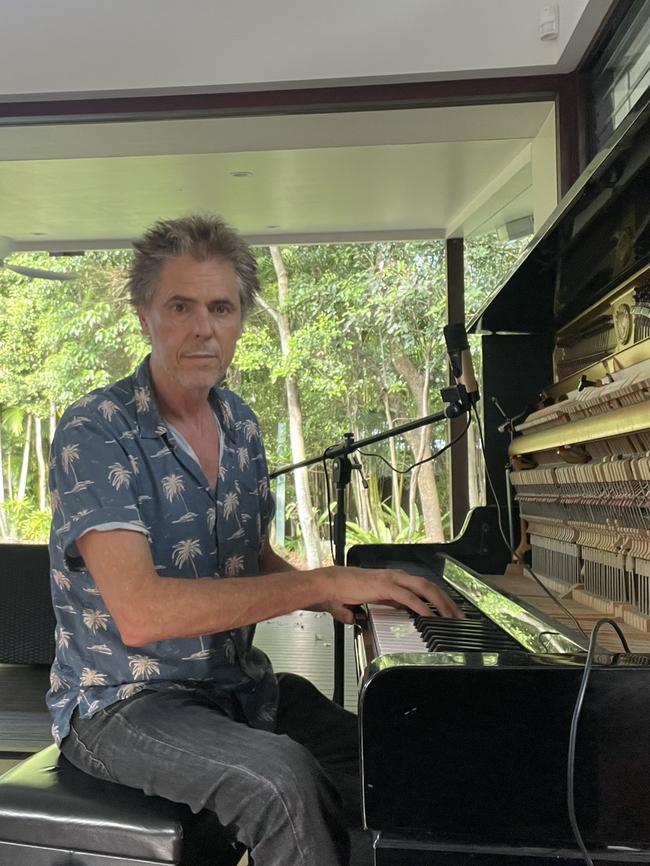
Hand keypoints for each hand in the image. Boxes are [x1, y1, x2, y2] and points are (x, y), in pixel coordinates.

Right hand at [322, 566, 463, 620]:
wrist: (326, 585)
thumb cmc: (338, 593)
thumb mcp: (358, 605)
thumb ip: (363, 612)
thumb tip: (358, 621)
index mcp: (392, 580)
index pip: (422, 587)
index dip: (438, 599)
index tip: (449, 613)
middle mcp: (395, 576)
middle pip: (430, 586)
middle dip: (447, 601)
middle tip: (460, 617)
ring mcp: (391, 580)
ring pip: (425, 588)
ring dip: (441, 603)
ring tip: (451, 617)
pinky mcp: (385, 587)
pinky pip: (409, 597)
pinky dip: (422, 607)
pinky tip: (430, 617)